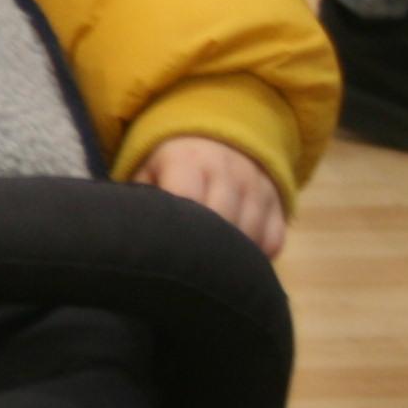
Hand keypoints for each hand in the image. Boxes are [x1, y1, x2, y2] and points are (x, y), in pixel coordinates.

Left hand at [136, 137, 287, 259]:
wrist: (218, 137)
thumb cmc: (171, 165)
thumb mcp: (147, 170)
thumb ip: (140, 199)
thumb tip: (129, 235)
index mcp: (189, 161)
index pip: (189, 200)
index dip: (179, 229)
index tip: (169, 249)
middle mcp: (230, 171)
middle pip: (224, 222)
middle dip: (204, 248)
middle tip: (186, 270)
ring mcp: (258, 187)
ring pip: (250, 235)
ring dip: (230, 256)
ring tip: (207, 267)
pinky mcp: (278, 204)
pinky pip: (272, 241)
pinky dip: (255, 256)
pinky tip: (234, 261)